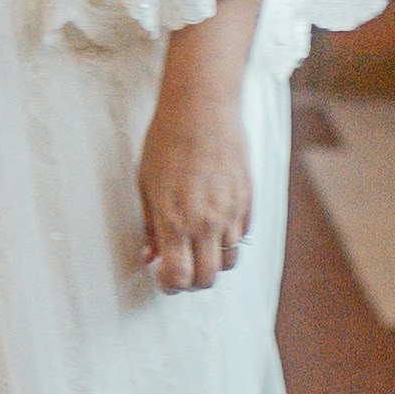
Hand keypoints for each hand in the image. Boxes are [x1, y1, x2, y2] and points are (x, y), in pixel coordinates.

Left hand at [134, 80, 254, 294]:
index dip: (170, 285)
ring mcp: (231, 212)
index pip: (179, 276)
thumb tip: (150, 255)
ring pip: (228, 261)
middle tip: (180, 269)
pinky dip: (228, 239)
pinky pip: (242, 235)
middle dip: (191, 282)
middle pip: (207, 278)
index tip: (163, 277)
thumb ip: (150, 225)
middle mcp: (206, 222)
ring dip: (212, 262)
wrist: (202, 108)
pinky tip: (214, 225)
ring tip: (198, 248)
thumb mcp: (146, 184)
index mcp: (175, 220)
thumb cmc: (167, 141)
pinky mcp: (248, 199)